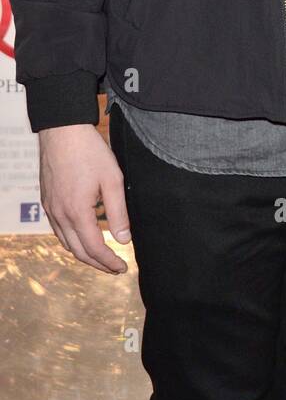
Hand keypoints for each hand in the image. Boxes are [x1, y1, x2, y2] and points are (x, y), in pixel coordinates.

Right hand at [38, 125, 131, 273]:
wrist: (62, 131)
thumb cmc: (89, 152)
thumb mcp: (113, 180)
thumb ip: (119, 212)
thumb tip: (124, 240)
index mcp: (77, 212)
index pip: (95, 249)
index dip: (109, 262)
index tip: (122, 267)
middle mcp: (60, 215)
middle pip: (78, 251)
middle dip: (97, 264)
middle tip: (114, 268)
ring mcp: (50, 208)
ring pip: (66, 242)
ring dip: (84, 254)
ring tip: (102, 257)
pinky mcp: (47, 201)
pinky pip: (58, 230)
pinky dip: (72, 240)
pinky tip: (84, 236)